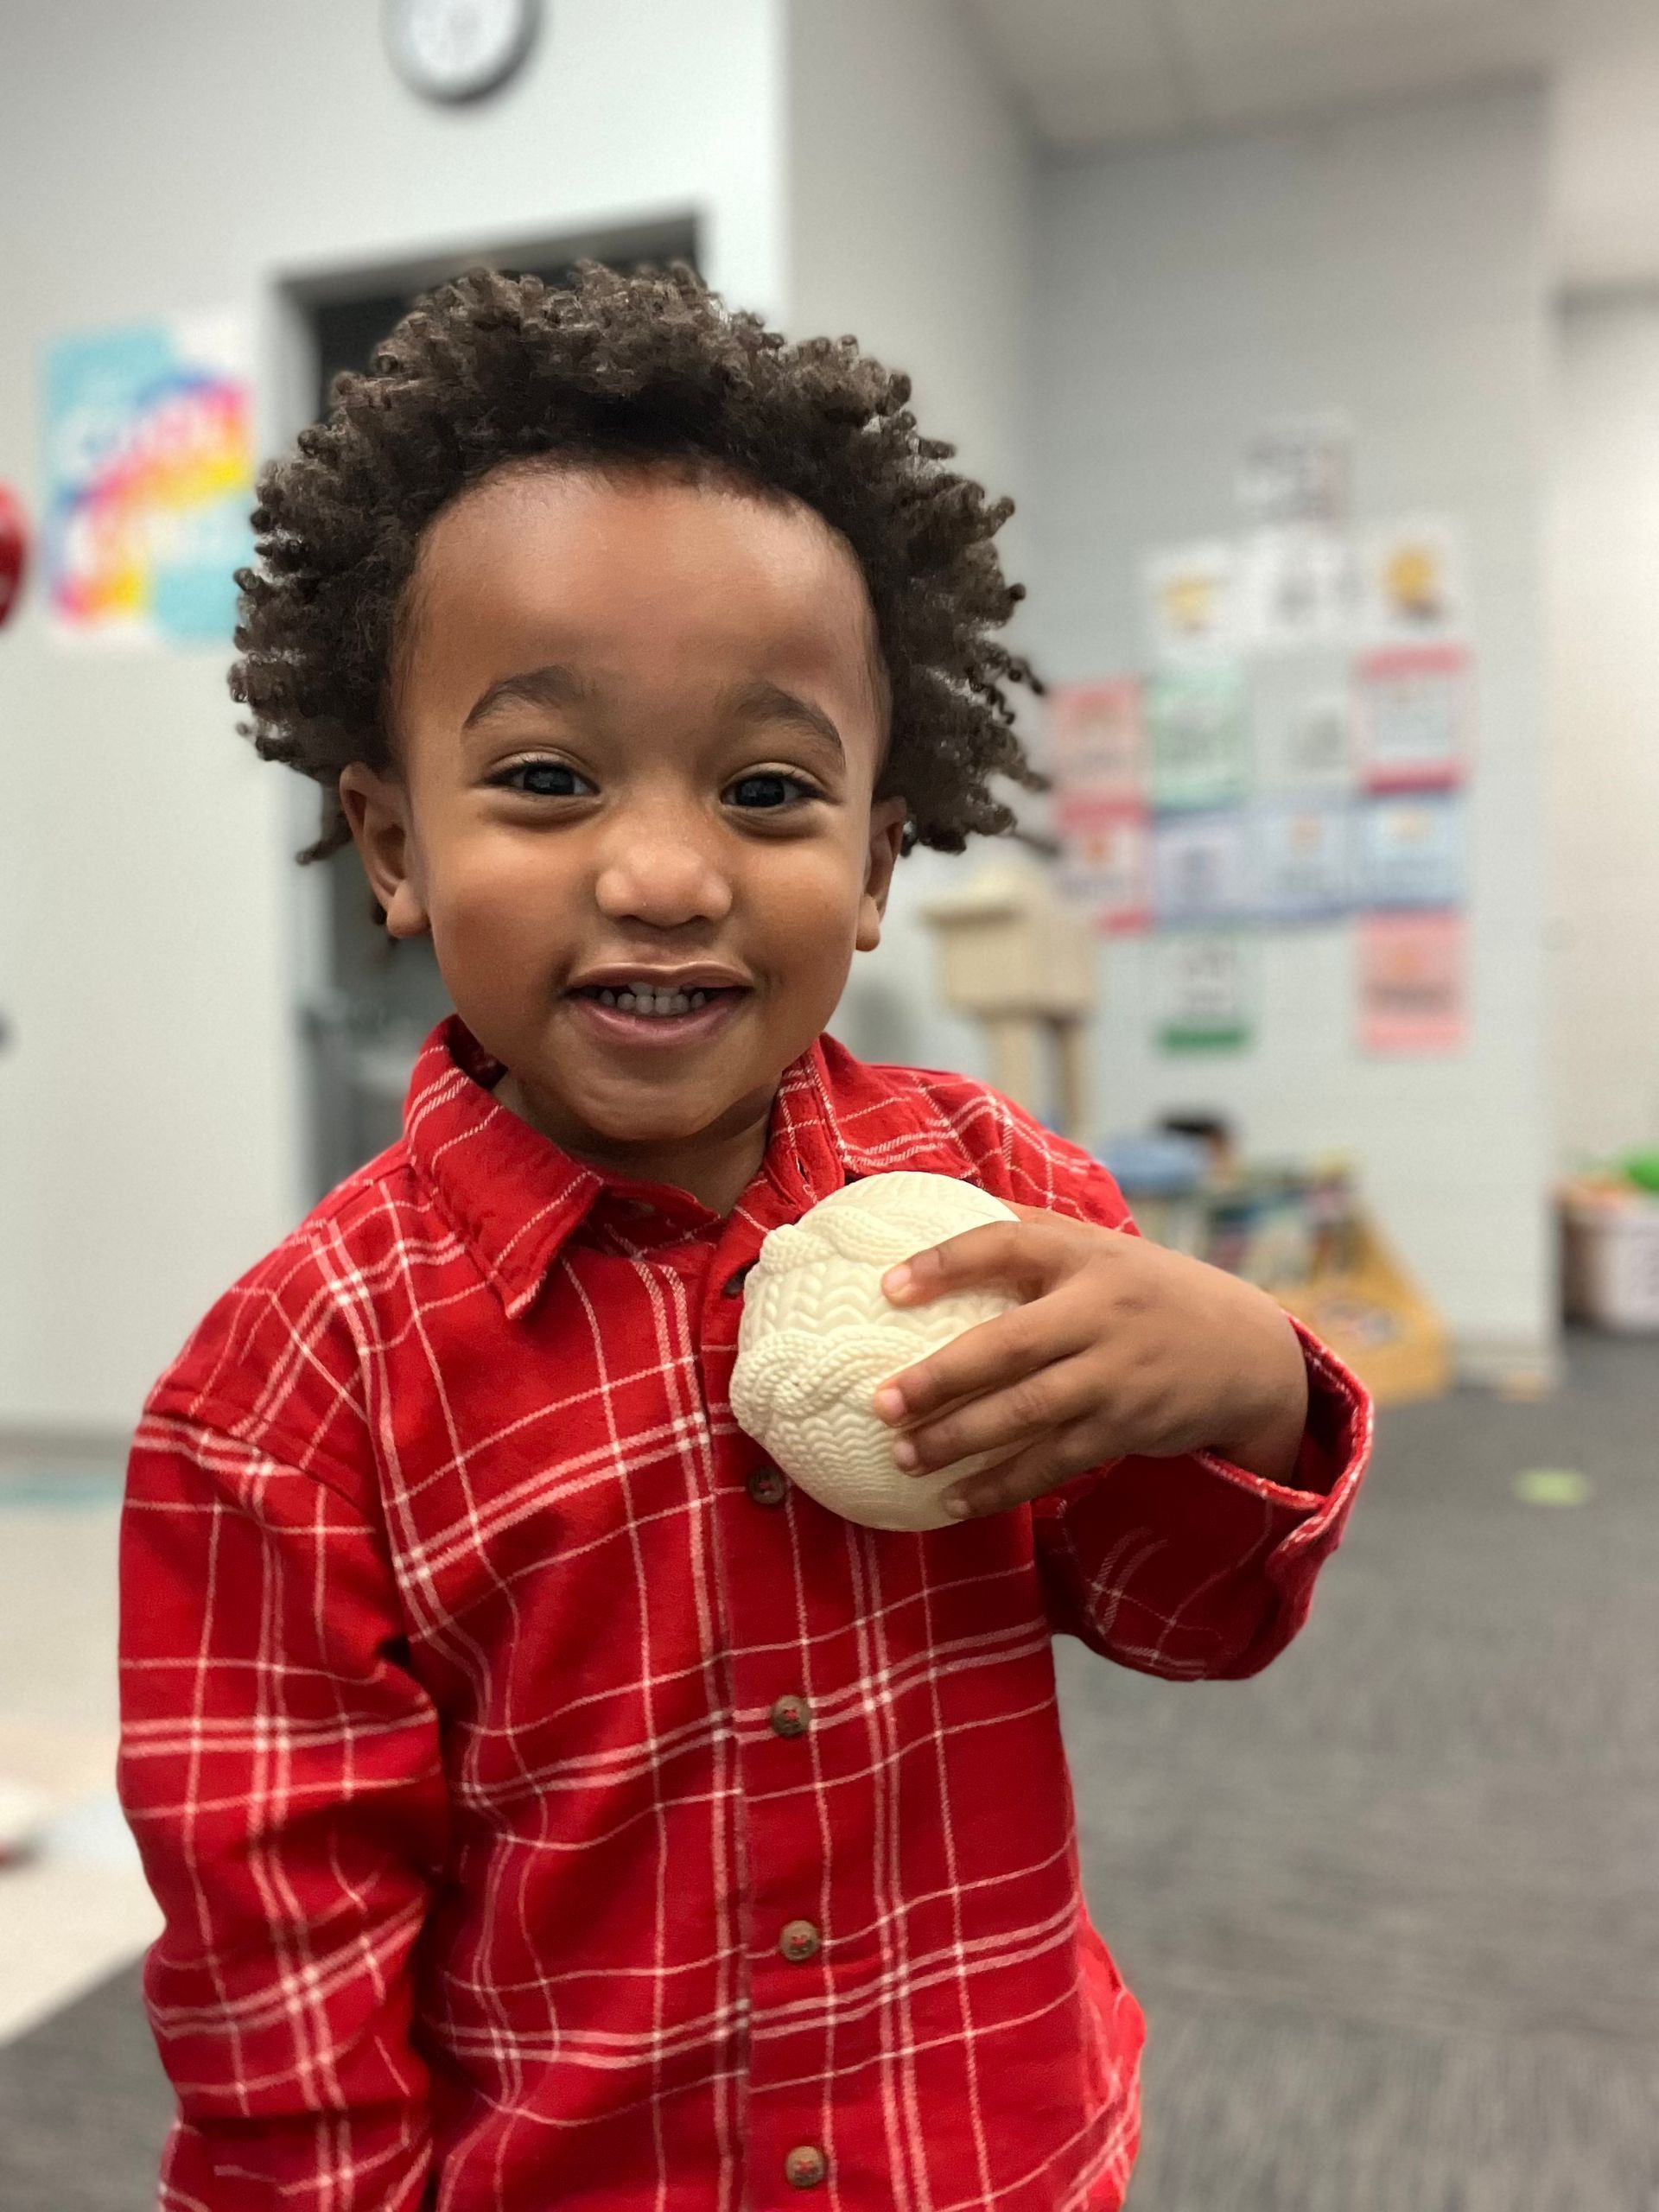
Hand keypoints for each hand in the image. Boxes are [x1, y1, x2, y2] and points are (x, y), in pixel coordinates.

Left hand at [870, 1204, 1309, 1519]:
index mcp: (1084, 1255)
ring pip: (1028, 1412)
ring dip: (961, 1440)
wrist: (1247, 1352)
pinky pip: (1054, 1462)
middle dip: (941, 1378)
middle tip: (881, 1401)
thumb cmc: (1147, 1291)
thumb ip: (1027, 1229)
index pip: (1005, 1246)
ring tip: (903, 1456)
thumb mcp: (1099, 1246)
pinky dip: (1004, 1485)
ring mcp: (1115, 1375)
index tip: (888, 1287)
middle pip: (1009, 1345)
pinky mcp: (1126, 1428)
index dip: (945, 1263)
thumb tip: (930, 1203)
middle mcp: (1100, 1312)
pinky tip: (955, 1500)